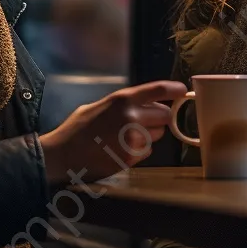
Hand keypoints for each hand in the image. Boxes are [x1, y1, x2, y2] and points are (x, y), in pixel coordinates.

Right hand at [39, 79, 186, 186]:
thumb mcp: (99, 106)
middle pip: (164, 116)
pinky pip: (148, 151)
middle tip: (143, 122)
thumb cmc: (78, 128)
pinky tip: (120, 149)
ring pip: (157, 135)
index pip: (158, 90)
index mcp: (122, 100)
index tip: (183, 91)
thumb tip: (146, 103)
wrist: (63, 155)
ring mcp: (133, 139)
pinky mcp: (131, 158)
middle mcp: (131, 117)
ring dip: (148, 135)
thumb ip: (123, 104)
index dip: (174, 89)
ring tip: (125, 137)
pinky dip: (140, 151)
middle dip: (158, 118)